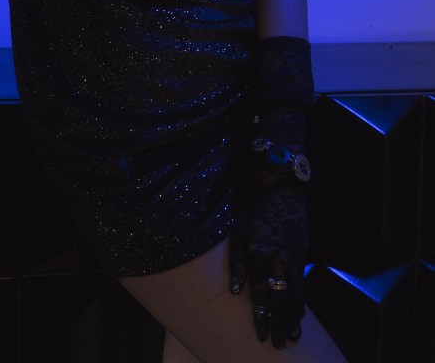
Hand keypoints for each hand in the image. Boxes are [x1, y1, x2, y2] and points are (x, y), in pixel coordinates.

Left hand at [229, 158, 308, 349]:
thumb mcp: (238, 231)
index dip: (260, 317)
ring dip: (293, 318)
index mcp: (259, 255)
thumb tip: (232, 292)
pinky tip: (300, 314)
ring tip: (292, 338)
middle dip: (278, 325)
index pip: (260, 295)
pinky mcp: (303, 254)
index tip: (259, 336)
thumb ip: (236, 262)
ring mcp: (294, 259)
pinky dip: (301, 301)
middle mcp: (278, 261)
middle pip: (279, 300)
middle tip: (277, 346)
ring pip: (295, 295)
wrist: (283, 190)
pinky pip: (302, 283)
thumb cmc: (254, 210)